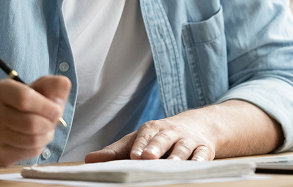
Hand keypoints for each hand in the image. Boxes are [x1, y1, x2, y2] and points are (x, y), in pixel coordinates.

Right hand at [0, 75, 70, 166]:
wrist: (0, 126)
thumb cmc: (25, 104)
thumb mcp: (41, 88)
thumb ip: (55, 84)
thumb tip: (62, 86)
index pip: (24, 98)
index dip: (46, 107)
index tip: (56, 110)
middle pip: (30, 123)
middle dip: (49, 123)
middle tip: (52, 121)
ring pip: (32, 140)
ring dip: (46, 136)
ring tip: (44, 130)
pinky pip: (29, 153)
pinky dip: (39, 147)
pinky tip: (34, 139)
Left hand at [84, 100, 282, 163]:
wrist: (197, 125)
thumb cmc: (160, 137)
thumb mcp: (139, 140)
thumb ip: (116, 151)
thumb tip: (89, 160)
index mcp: (152, 130)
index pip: (144, 136)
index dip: (139, 145)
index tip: (133, 155)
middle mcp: (170, 133)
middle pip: (163, 139)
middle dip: (155, 148)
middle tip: (147, 157)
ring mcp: (187, 141)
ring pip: (183, 148)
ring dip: (177, 156)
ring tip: (171, 165)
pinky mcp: (204, 149)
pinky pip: (203, 155)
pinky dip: (200, 160)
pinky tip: (197, 166)